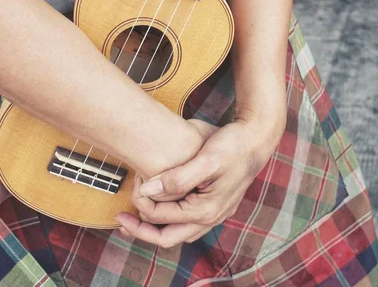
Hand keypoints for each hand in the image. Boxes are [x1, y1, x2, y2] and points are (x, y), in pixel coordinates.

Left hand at [115, 118, 282, 247]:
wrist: (257, 140)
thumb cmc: (233, 146)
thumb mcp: (206, 159)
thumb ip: (177, 178)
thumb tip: (147, 190)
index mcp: (205, 211)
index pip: (160, 218)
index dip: (140, 204)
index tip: (132, 186)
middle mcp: (211, 218)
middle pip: (167, 238)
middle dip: (141, 230)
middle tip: (120, 220)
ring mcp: (215, 214)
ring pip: (178, 233)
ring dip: (155, 228)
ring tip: (135, 216)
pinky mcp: (215, 205)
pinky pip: (187, 223)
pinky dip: (169, 219)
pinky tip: (161, 205)